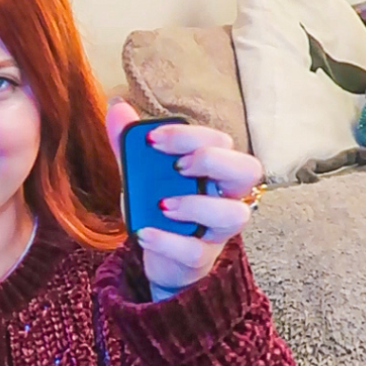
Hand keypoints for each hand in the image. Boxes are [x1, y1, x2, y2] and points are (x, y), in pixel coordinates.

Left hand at [105, 101, 263, 295]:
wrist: (158, 260)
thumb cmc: (160, 213)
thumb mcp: (142, 177)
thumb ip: (130, 147)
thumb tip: (118, 105)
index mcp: (214, 171)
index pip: (221, 142)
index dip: (190, 135)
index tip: (152, 139)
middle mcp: (225, 197)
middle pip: (247, 170)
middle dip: (212, 161)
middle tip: (176, 167)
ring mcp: (217, 231)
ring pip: (234, 214)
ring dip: (197, 204)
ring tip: (163, 205)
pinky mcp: (200, 260)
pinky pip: (195, 251)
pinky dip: (168, 241)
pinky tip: (144, 233)